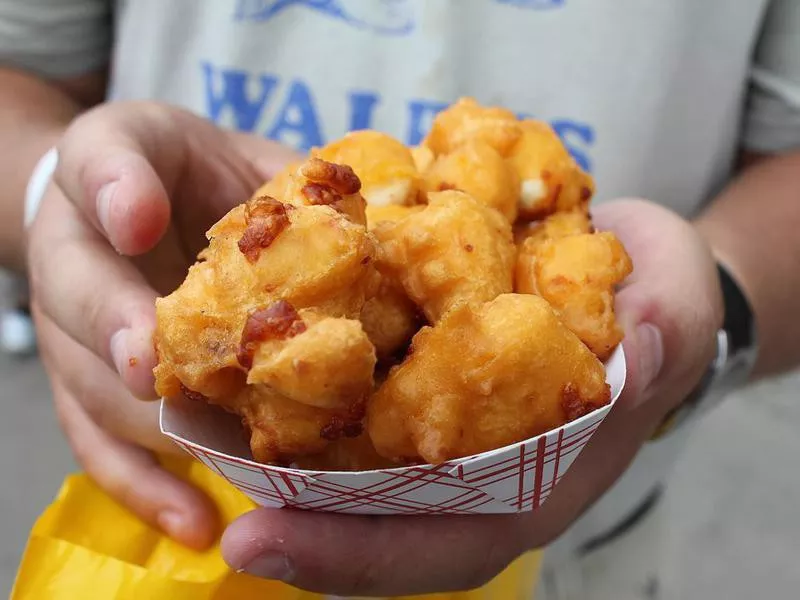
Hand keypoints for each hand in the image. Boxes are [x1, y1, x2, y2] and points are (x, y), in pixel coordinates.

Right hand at [27, 101, 299, 548]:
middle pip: (76, 297)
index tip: (138, 218)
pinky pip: (104, 445)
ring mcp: (73, 334)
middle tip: (157, 368)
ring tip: (208, 461)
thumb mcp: (232, 150)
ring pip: (91, 387)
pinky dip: (144, 486)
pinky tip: (196, 522)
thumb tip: (354, 222)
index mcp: (106, 172)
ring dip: (147, 426)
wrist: (142, 205)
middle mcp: (72, 256)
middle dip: (119, 333)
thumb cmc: (196, 173)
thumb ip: (273, 176)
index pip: (97, 164)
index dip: (115, 191)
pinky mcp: (93, 393)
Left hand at [219, 198, 722, 595]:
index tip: (266, 544)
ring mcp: (447, 427)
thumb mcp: (676, 303)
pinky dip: (305, 397)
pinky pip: (358, 403)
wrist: (630, 269)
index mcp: (540, 475)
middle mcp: (479, 467)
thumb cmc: (658, 298)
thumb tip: (637, 354)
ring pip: (356, 468)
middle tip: (223, 522)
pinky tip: (251, 371)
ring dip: (284, 466)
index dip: (363, 555)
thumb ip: (665, 334)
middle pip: (381, 523)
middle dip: (303, 528)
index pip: (447, 541)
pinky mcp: (424, 380)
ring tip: (203, 443)